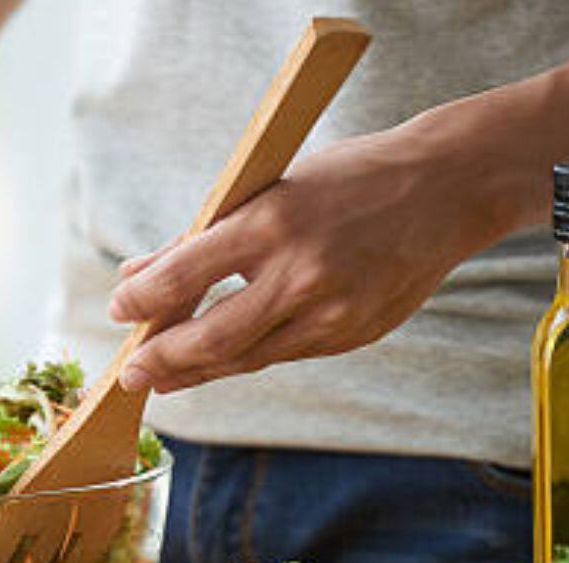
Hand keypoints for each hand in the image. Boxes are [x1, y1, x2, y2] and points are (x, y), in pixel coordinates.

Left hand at [106, 126, 506, 392]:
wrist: (450, 188)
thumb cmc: (349, 179)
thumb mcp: (267, 188)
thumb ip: (200, 237)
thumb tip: (135, 275)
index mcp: (272, 224)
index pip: (184, 276)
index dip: (140, 302)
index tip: (119, 310)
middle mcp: (302, 275)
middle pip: (210, 339)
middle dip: (161, 361)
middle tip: (129, 375)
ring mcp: (332, 313)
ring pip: (246, 358)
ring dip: (197, 372)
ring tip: (163, 378)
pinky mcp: (353, 336)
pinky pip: (283, 355)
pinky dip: (245, 358)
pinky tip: (218, 361)